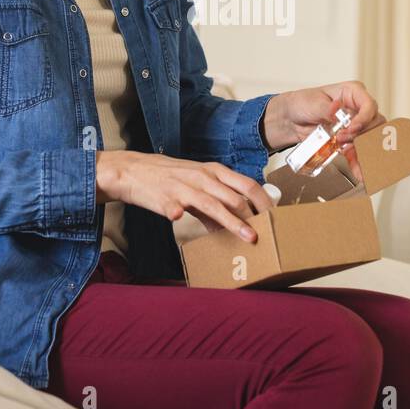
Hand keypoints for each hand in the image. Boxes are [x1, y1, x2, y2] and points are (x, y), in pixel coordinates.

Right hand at [94, 150, 274, 242]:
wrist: (132, 171)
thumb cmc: (168, 179)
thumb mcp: (196, 186)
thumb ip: (215, 205)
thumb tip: (233, 226)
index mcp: (213, 171)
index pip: (247, 184)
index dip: (264, 201)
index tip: (276, 217)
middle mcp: (202, 177)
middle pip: (235, 196)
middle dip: (256, 216)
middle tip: (271, 233)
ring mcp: (183, 187)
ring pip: (213, 204)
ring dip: (233, 222)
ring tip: (249, 237)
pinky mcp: (164, 197)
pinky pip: (174, 206)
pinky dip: (178, 213)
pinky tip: (180, 220)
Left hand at [263, 81, 386, 179]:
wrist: (290, 120)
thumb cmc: (302, 103)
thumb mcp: (313, 103)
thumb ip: (326, 108)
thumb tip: (335, 109)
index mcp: (353, 93)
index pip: (369, 105)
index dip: (364, 118)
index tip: (351, 127)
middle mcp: (358, 108)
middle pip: (374, 124)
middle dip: (361, 135)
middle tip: (343, 140)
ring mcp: (355, 125)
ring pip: (370, 140)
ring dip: (362, 151)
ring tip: (350, 156)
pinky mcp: (349, 141)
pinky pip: (359, 152)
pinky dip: (359, 163)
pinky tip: (358, 172)